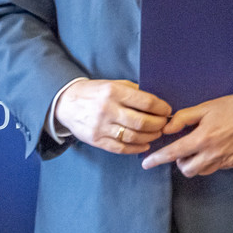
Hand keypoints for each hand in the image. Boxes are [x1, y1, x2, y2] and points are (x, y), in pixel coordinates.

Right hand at [55, 79, 171, 154]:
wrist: (66, 103)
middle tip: (164, 124)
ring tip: (156, 134)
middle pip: (142, 122)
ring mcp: (101, 127)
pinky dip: (136, 149)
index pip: (146, 102)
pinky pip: (120, 148)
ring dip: (150, 137)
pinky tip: (144, 145)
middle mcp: (108, 109)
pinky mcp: (96, 140)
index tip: (167, 110)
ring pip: (133, 137)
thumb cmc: (94, 92)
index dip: (161, 108)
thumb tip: (156, 102)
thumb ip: (133, 91)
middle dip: (158, 124)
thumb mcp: (113, 84)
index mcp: (113, 92)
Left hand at [141, 83, 232, 175]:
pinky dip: (210, 161)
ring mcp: (225, 160)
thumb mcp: (206, 106)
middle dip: (180, 162)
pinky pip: (216, 168)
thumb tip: (166, 128)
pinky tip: (215, 148)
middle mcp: (213, 153)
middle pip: (186, 169)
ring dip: (195, 163)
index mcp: (203, 138)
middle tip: (183, 149)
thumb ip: (184, 118)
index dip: (157, 159)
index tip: (146, 164)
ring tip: (199, 148)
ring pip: (201, 171)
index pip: (174, 153)